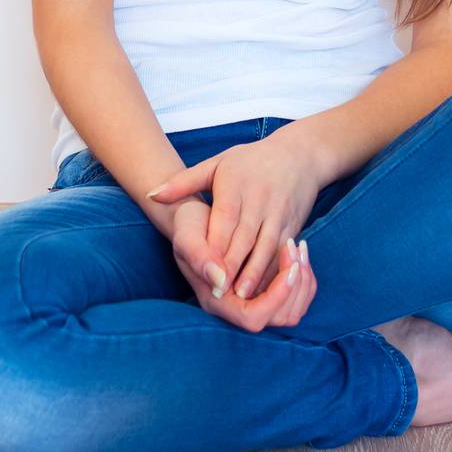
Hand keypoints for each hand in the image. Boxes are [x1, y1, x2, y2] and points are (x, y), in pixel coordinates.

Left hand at [146, 123, 326, 301]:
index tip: (204, 272)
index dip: (215, 248)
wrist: (300, 154)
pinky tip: (266, 288)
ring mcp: (278, 211)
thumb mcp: (217, 164)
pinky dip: (274, 269)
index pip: (225, 220)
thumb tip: (151, 195)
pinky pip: (282, 249)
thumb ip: (184, 182)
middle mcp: (260, 198)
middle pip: (245, 237)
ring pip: (266, 246)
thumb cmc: (251, 160)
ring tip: (242, 297)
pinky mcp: (293, 223)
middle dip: (233, 267)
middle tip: (219, 295)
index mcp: (237, 184)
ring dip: (255, 273)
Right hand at [169, 200, 316, 331]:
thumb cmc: (189, 226)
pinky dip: (304, 276)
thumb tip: (220, 279)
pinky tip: (299, 250)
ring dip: (303, 281)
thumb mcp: (187, 237)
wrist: (194, 218)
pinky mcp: (264, 285)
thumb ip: (200, 257)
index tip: (291, 267)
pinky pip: (295, 294)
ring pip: (291, 310)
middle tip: (295, 247)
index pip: (253, 318)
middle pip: (279, 318)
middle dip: (296, 286)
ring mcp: (252, 298)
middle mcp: (236, 306)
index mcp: (216, 301)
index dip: (276, 297)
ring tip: (299, 247)